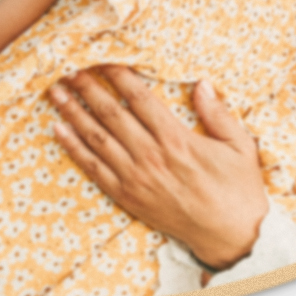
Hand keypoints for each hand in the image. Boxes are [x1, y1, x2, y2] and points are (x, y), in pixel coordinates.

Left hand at [48, 70, 270, 271]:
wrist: (232, 237)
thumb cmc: (238, 190)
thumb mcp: (240, 147)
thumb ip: (218, 113)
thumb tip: (202, 83)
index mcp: (177, 140)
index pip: (139, 99)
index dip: (118, 75)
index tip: (101, 57)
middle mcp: (151, 156)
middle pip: (111, 114)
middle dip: (87, 88)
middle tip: (67, 67)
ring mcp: (136, 178)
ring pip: (97, 138)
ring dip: (73, 113)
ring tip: (55, 92)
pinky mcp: (127, 196)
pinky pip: (94, 169)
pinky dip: (74, 148)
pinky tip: (58, 130)